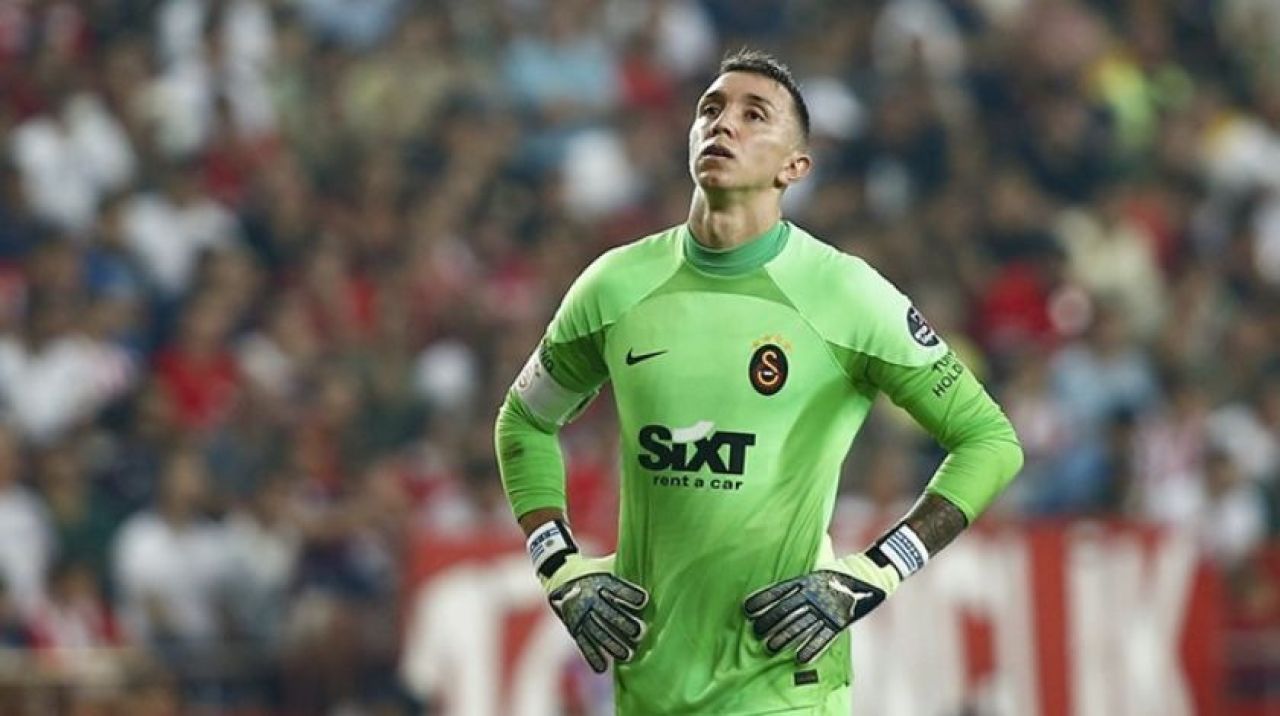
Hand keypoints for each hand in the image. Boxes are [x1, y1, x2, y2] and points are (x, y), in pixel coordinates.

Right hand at [544, 553, 648, 672]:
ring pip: (597, 631)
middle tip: (640, 632)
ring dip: (612, 644)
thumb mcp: (608, 562)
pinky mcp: (574, 627)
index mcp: (599, 581)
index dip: (629, 594)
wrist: (560, 575)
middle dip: (623, 623)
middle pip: (608, 612)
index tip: (644, 600)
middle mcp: (589, 598)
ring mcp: (581, 614)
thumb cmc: (595, 569)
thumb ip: (628, 561)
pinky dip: (592, 656)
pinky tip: (603, 667)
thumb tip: (655, 554)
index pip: (615, 588)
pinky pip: (583, 643)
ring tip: (627, 655)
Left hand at [742, 552, 899, 663]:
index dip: (763, 599)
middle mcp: (814, 596)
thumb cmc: (840, 565)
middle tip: (757, 633)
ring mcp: (826, 610)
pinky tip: (799, 658)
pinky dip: (811, 649)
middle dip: (770, 623)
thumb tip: (791, 535)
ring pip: (801, 627)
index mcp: (807, 579)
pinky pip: (823, 638)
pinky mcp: (839, 622)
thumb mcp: (821, 555)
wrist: (871, 574)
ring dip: (785, 638)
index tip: (747, 608)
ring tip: (771, 647)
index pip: (780, 590)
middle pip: (787, 611)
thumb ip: (806, 549)